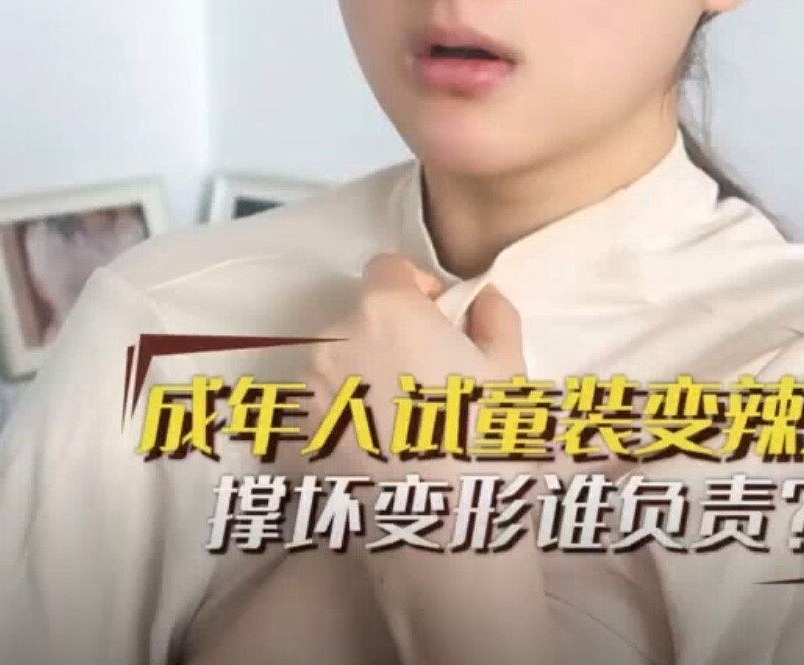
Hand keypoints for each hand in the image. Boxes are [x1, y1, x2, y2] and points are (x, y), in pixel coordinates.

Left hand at [303, 252, 528, 485]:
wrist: (446, 536)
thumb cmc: (484, 448)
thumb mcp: (509, 370)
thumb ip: (492, 314)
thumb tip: (478, 299)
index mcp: (385, 310)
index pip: (387, 267)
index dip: (418, 288)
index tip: (440, 319)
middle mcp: (333, 340)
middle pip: (359, 316)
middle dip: (390, 334)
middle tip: (429, 378)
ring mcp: (307, 391)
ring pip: (336, 362)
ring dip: (363, 374)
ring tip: (404, 421)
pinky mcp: (294, 438)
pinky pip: (319, 407)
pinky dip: (341, 416)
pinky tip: (379, 448)